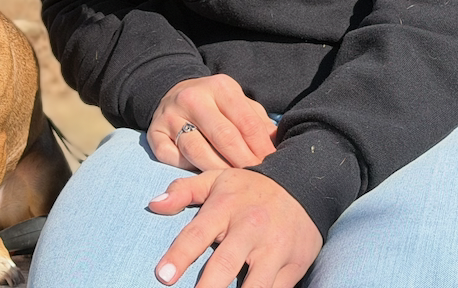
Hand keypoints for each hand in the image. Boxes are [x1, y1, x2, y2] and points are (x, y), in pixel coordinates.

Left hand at [148, 168, 321, 287]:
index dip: (179, 256)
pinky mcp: (294, 265)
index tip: (163, 276)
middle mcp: (250, 228)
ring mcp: (274, 248)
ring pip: (255, 285)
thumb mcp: (215, 180)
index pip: (197, 234)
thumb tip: (153, 204)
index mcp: (225, 207)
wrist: (303, 184)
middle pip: (225, 264)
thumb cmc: (249, 189)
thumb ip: (183, 191)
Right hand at [149, 74, 275, 170]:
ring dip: (218, 171)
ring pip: (197, 151)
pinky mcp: (154, 133)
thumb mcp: (239, 104)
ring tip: (233, 184)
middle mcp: (193, 97)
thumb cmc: (217, 106)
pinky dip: (188, 169)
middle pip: (223, 137)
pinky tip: (202, 177)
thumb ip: (258, 123)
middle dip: (243, 163)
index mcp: (220, 87)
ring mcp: (171, 115)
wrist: (175, 93)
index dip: (261, 148)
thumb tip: (277, 148)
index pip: (246, 122)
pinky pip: (172, 158)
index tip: (272, 167)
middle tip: (256, 181)